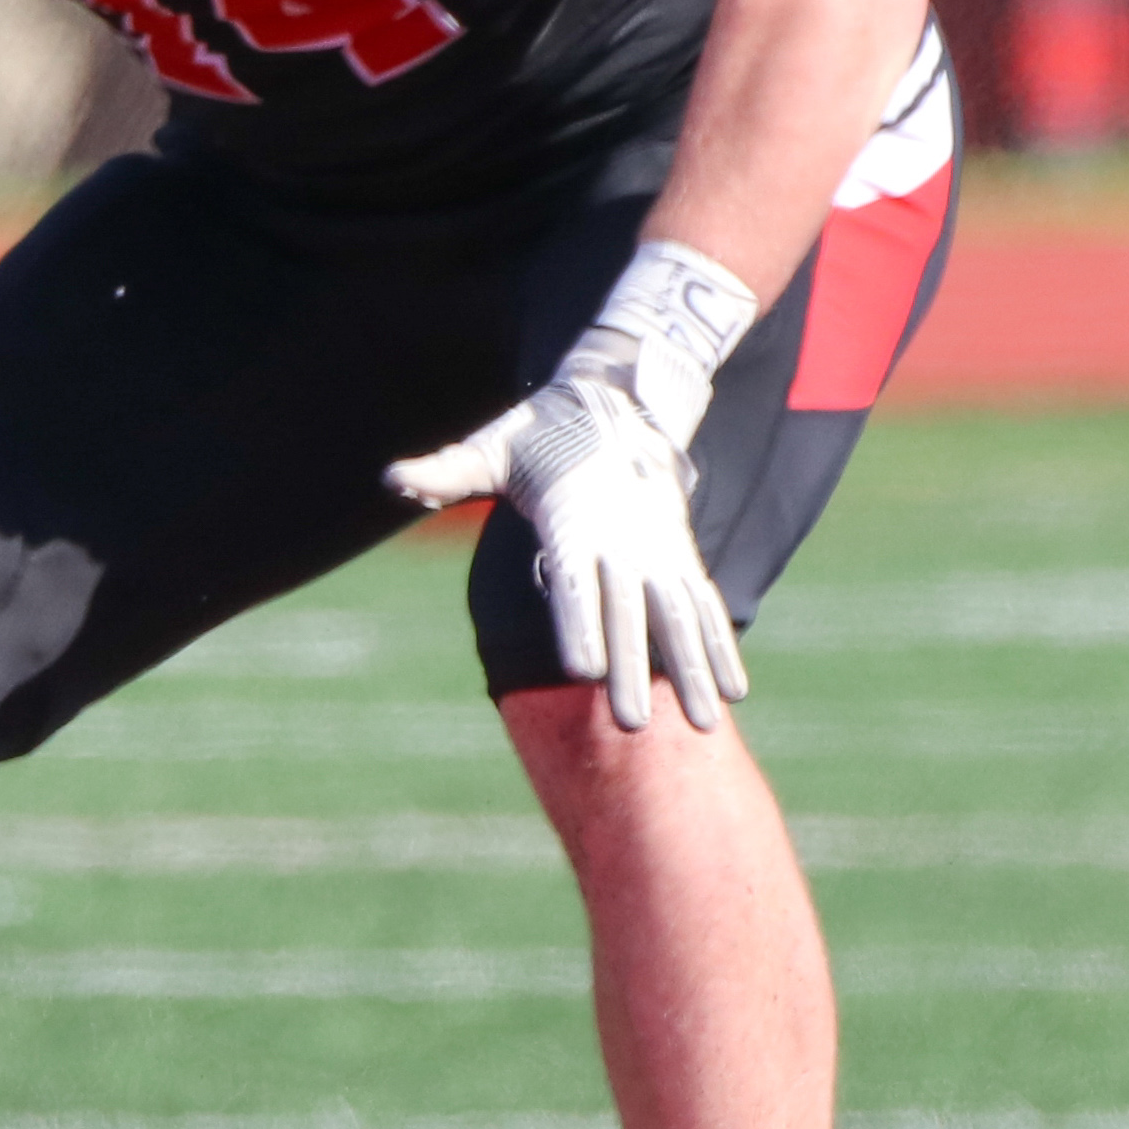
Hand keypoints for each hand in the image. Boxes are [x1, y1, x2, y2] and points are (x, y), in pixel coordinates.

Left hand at [390, 362, 749, 734]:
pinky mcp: (680, 556)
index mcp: (574, 520)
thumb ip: (447, 471)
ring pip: (679, 618)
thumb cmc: (541, 433)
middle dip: (632, 671)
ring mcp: (658, 550)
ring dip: (694, 671)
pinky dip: (720, 646)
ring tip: (707, 724)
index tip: (582, 671)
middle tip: (633, 727)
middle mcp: (623, 540)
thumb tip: (393, 478)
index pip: (574, 581)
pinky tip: (734, 692)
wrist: (618, 400)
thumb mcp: (492, 446)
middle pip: (629, 614)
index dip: (578, 624)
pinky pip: (703, 605)